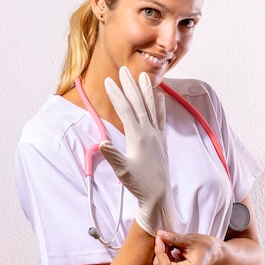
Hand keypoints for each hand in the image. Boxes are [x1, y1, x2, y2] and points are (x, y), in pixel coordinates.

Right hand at [100, 67, 177, 236]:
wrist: (158, 195)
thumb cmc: (139, 183)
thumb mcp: (122, 171)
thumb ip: (112, 155)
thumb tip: (101, 142)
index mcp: (138, 137)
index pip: (125, 110)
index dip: (116, 94)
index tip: (108, 81)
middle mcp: (150, 132)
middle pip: (139, 103)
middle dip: (130, 86)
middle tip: (124, 70)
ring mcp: (157, 135)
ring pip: (151, 107)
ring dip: (146, 91)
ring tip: (143, 76)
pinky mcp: (162, 140)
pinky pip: (161, 118)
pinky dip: (160, 106)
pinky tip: (160, 97)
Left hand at [153, 230, 215, 264]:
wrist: (212, 252)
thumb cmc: (204, 246)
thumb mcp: (190, 239)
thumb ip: (174, 238)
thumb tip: (160, 234)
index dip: (160, 251)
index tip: (160, 238)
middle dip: (161, 250)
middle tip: (166, 238)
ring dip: (163, 253)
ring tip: (172, 243)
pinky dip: (165, 256)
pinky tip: (172, 249)